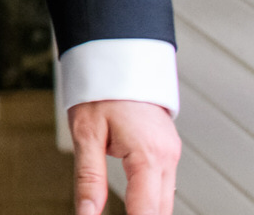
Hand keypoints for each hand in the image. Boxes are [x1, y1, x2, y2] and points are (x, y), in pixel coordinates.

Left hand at [70, 99, 179, 214]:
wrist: (118, 58)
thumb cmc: (101, 89)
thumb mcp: (85, 134)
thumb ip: (89, 178)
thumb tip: (87, 213)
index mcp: (148, 155)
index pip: (146, 210)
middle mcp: (166, 157)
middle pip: (160, 209)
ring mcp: (171, 153)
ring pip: (166, 200)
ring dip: (148, 212)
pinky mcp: (168, 150)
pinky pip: (164, 184)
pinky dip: (152, 199)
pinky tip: (138, 207)